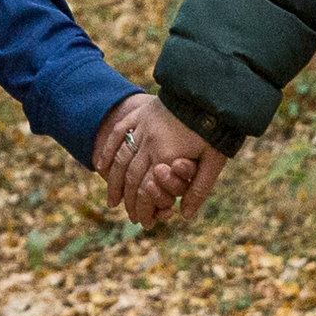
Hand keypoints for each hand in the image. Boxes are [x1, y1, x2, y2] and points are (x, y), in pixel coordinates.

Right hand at [97, 97, 220, 230]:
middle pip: (129, 177)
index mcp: (165, 156)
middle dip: (128, 201)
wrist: (211, 93)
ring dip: (113, 181)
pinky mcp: (141, 114)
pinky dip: (107, 150)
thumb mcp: (214, 162)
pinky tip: (100, 164)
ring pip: (120, 158)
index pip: (145, 190)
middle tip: (130, 216)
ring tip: (112, 200)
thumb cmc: (216, 130)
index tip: (143, 222)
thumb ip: (199, 189)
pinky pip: (119, 133)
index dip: (143, 209)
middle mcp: (149, 143)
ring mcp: (142, 127)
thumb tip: (185, 216)